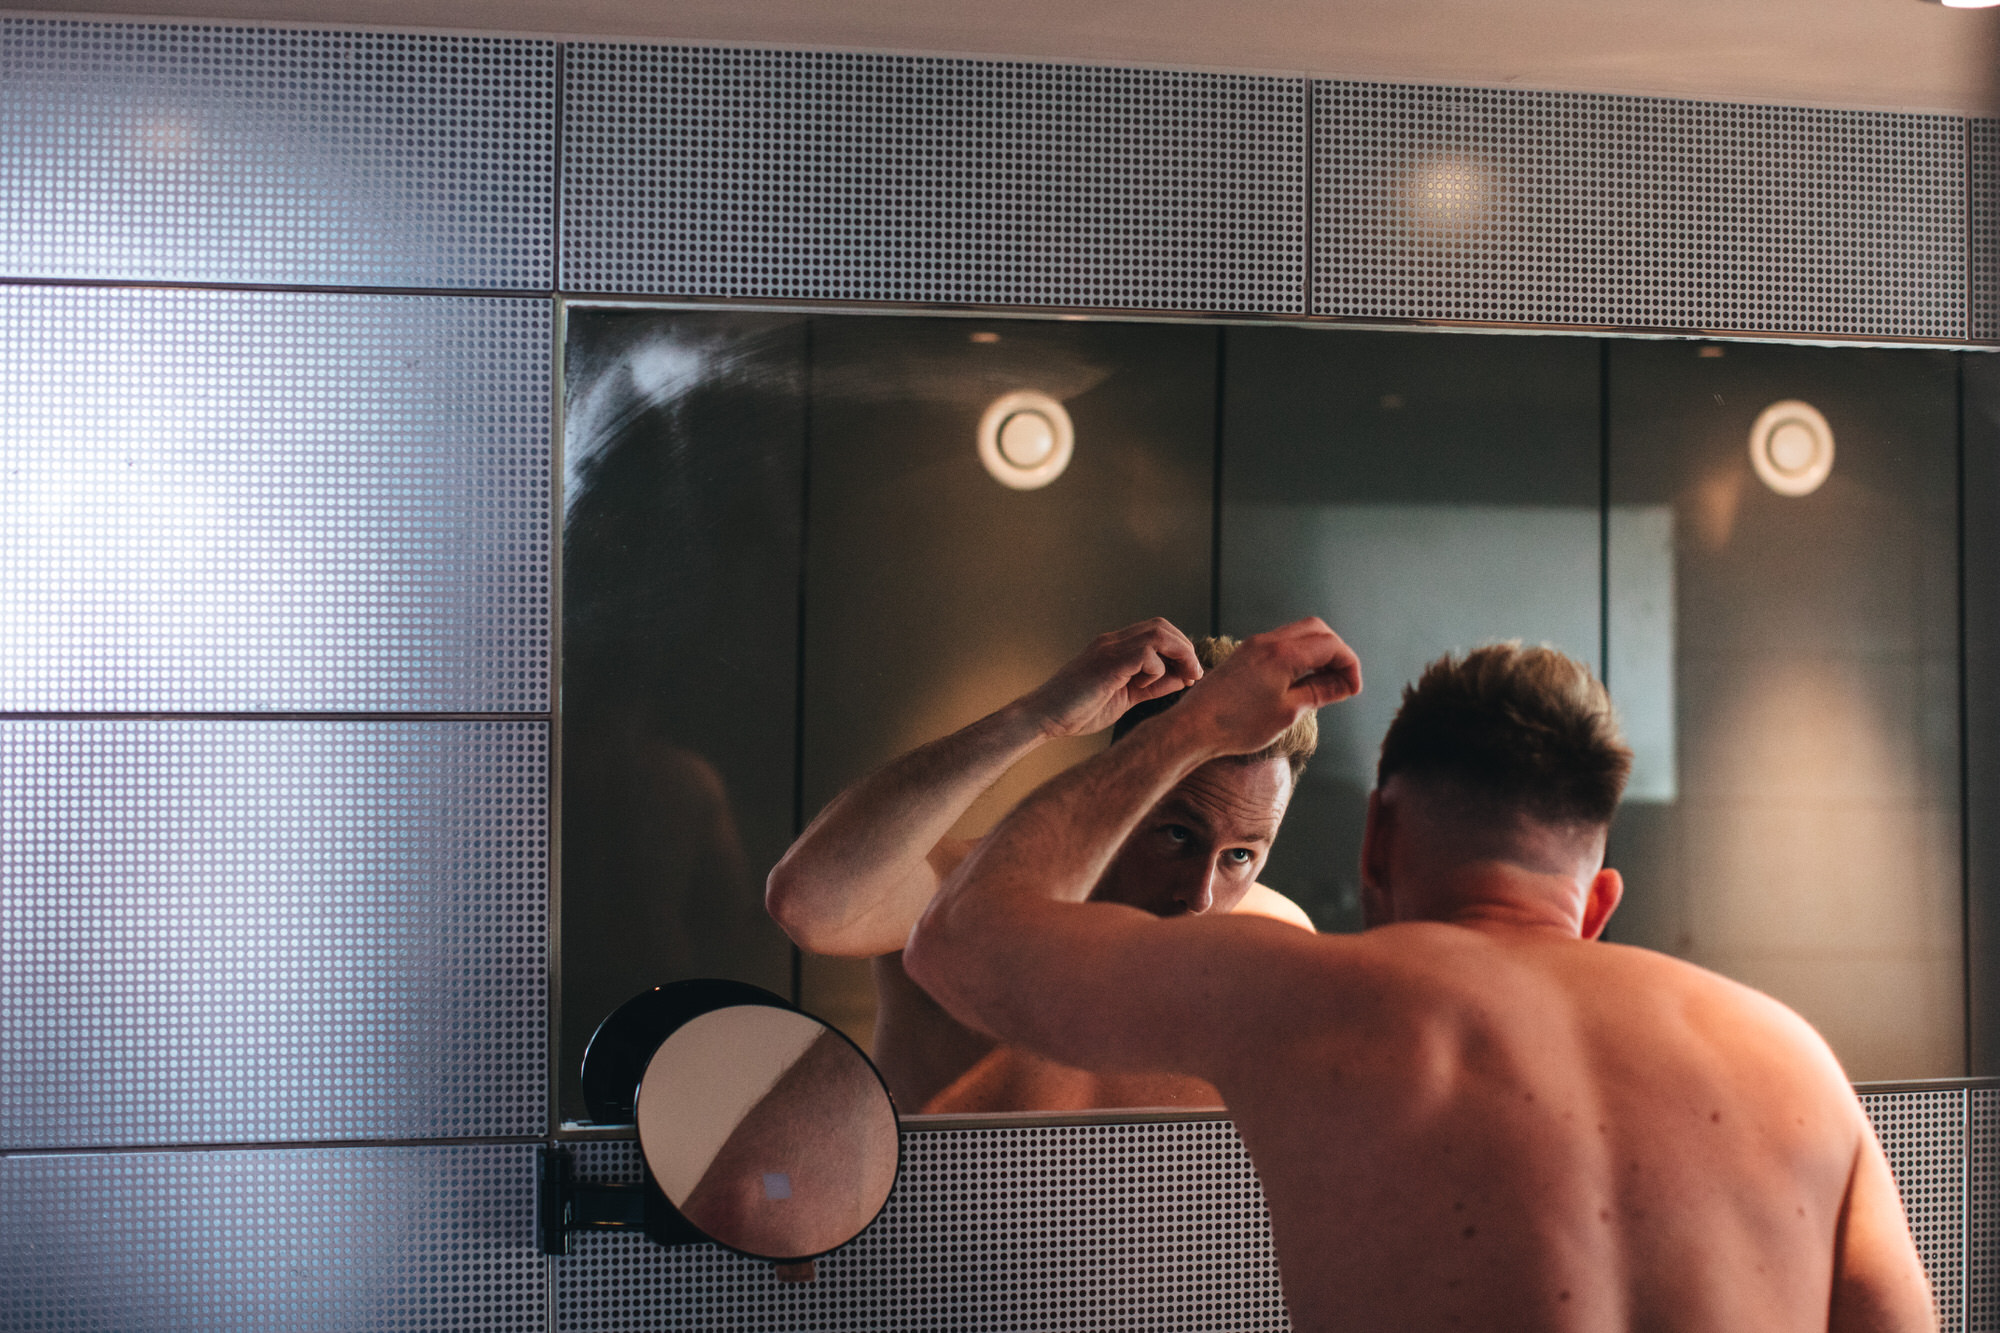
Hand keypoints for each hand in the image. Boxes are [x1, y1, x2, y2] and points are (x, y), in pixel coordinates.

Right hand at [1021, 619, 1204, 739]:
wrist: (1042, 717)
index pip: (1157, 633)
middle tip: (1194, 675)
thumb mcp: (1125, 698)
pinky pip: (1146, 653)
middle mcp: (1113, 642)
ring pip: (1158, 633)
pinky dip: (1156, 669)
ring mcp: (1109, 649)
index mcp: (1115, 648)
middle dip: (1185, 648)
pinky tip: (1145, 685)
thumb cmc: (1078, 711)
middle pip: (1162, 626)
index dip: (1180, 649)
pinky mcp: (1107, 662)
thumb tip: (1181, 679)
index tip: (1189, 675)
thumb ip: (1151, 686)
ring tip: (1185, 677)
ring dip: (1179, 654)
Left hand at [1175, 617, 1360, 756]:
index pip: (1331, 645)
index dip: (1349, 665)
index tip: (1353, 690)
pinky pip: (1281, 643)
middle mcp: (1268, 641)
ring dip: (1318, 653)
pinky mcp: (1245, 654)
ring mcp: (1254, 645)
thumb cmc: (1238, 724)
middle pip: (1318, 630)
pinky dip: (1299, 655)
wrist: (1193, 726)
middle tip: (1342, 681)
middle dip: (1337, 652)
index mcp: (1283, 654)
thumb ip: (1320, 692)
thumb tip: (1344, 684)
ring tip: (1324, 684)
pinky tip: (1300, 681)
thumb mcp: (1288, 712)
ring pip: (1299, 634)